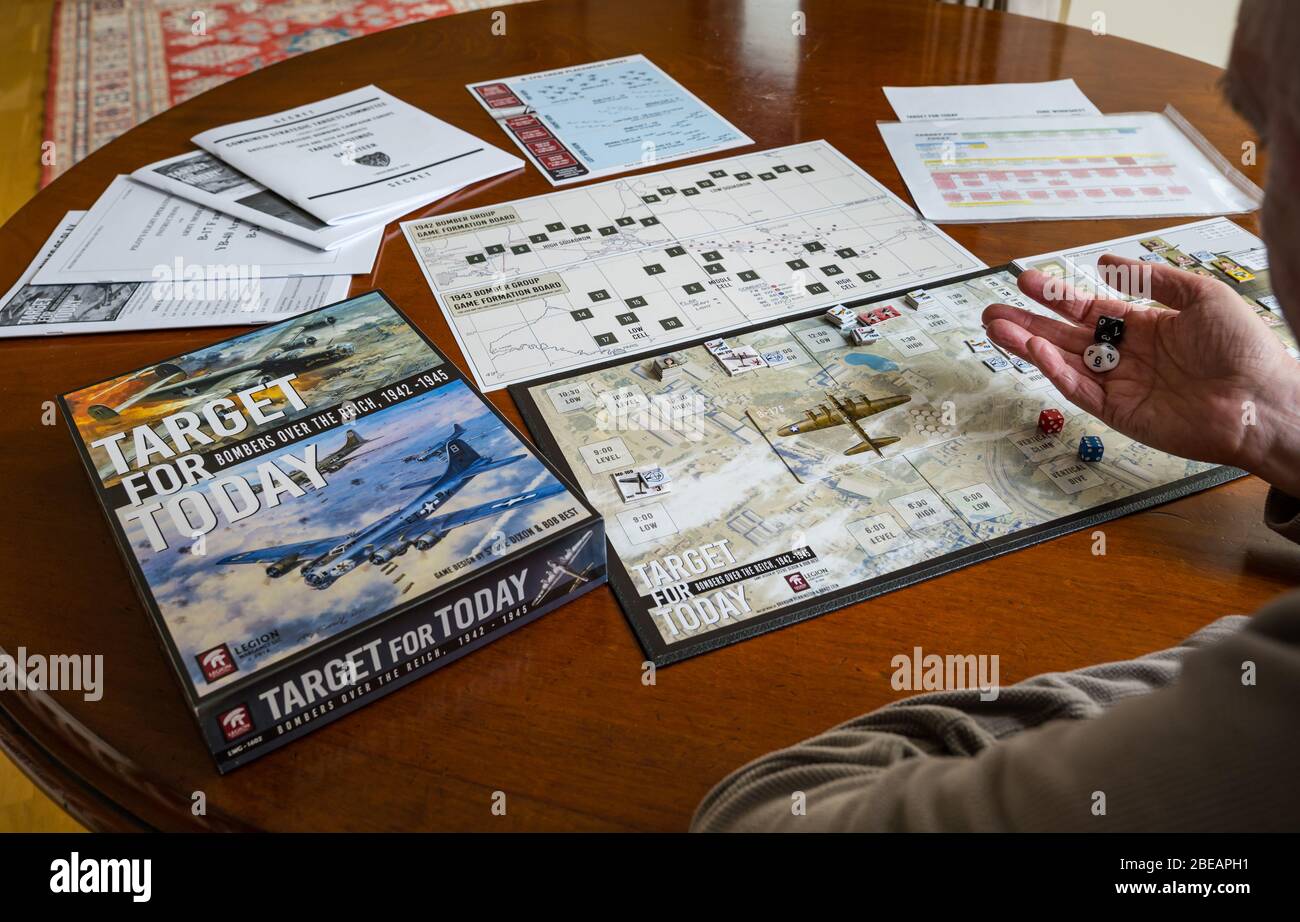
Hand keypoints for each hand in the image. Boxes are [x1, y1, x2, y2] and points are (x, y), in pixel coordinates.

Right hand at [982, 255, 1299, 494]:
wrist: (1261, 400)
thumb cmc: (1244, 347)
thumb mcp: (1200, 295)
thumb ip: (1150, 279)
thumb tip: (1106, 262)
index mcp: (1145, 326)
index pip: (1088, 309)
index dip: (1055, 296)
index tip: (1026, 282)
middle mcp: (1126, 355)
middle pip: (1064, 336)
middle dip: (1027, 323)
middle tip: (993, 310)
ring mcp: (1119, 385)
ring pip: (1061, 362)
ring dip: (1027, 345)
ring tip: (996, 328)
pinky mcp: (1118, 412)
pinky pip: (1078, 388)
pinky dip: (1053, 370)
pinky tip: (1034, 349)